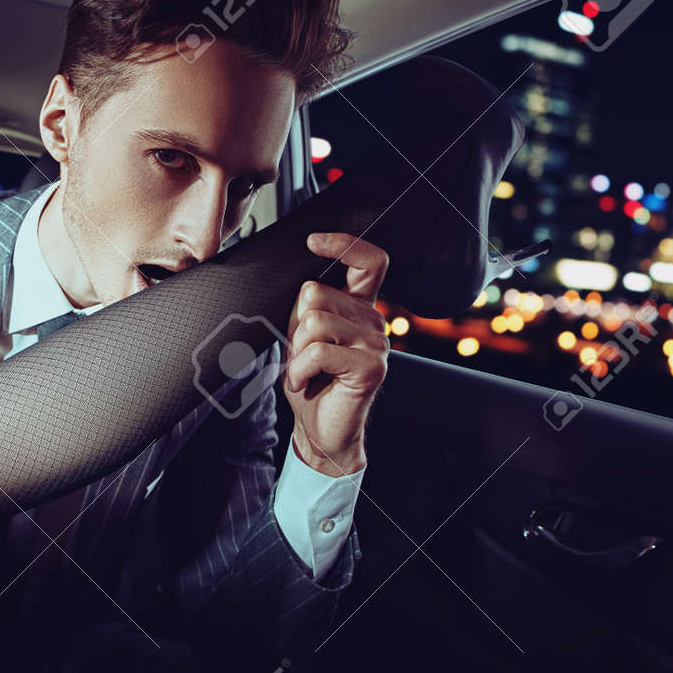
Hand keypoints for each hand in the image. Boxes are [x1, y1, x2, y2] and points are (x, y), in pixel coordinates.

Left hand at [283, 233, 390, 475]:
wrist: (320, 430)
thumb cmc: (311, 383)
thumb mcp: (300, 338)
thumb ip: (306, 309)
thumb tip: (298, 282)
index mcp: (359, 308)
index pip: (367, 261)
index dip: (344, 244)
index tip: (314, 241)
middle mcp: (374, 322)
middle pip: (316, 293)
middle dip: (295, 325)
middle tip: (302, 355)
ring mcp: (377, 345)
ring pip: (314, 321)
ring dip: (295, 351)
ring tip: (304, 370)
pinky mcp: (371, 368)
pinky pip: (318, 351)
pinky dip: (299, 369)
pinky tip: (306, 383)